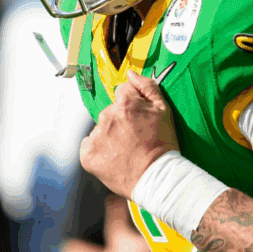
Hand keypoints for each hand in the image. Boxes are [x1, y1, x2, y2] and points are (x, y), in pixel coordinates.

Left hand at [79, 69, 178, 197]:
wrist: (157, 177)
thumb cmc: (163, 145)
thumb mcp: (164, 110)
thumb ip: (147, 87)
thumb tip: (130, 73)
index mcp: (125, 103)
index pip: (123, 92)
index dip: (133, 105)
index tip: (138, 119)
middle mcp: (107, 117)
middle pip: (111, 111)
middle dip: (120, 121)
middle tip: (134, 138)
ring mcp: (96, 136)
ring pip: (100, 128)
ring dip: (109, 135)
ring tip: (125, 150)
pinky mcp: (88, 154)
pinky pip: (89, 145)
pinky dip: (99, 150)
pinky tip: (113, 157)